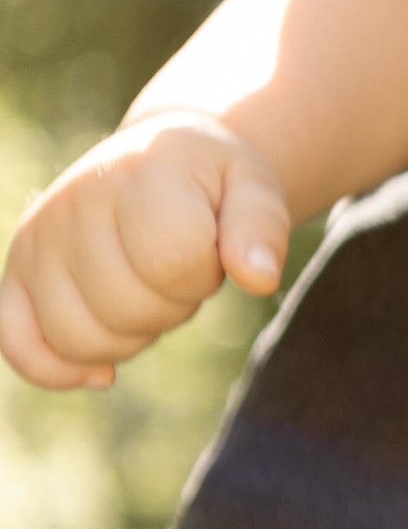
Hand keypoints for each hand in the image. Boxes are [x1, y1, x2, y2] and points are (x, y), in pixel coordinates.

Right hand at [0, 113, 289, 390]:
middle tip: (177, 270)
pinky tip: (100, 370)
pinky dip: (55, 369)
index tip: (207, 246)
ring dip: (127, 336)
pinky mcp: (18, 271)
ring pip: (77, 338)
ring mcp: (38, 239)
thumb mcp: (254, 188)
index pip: (172, 262)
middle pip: (126, 309)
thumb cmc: (212, 181)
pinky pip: (17, 343)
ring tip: (143, 290)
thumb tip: (259, 277)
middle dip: (170, 306)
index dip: (202, 274)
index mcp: (138, 175)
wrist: (160, 158)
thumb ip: (262, 228)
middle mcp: (74, 203)